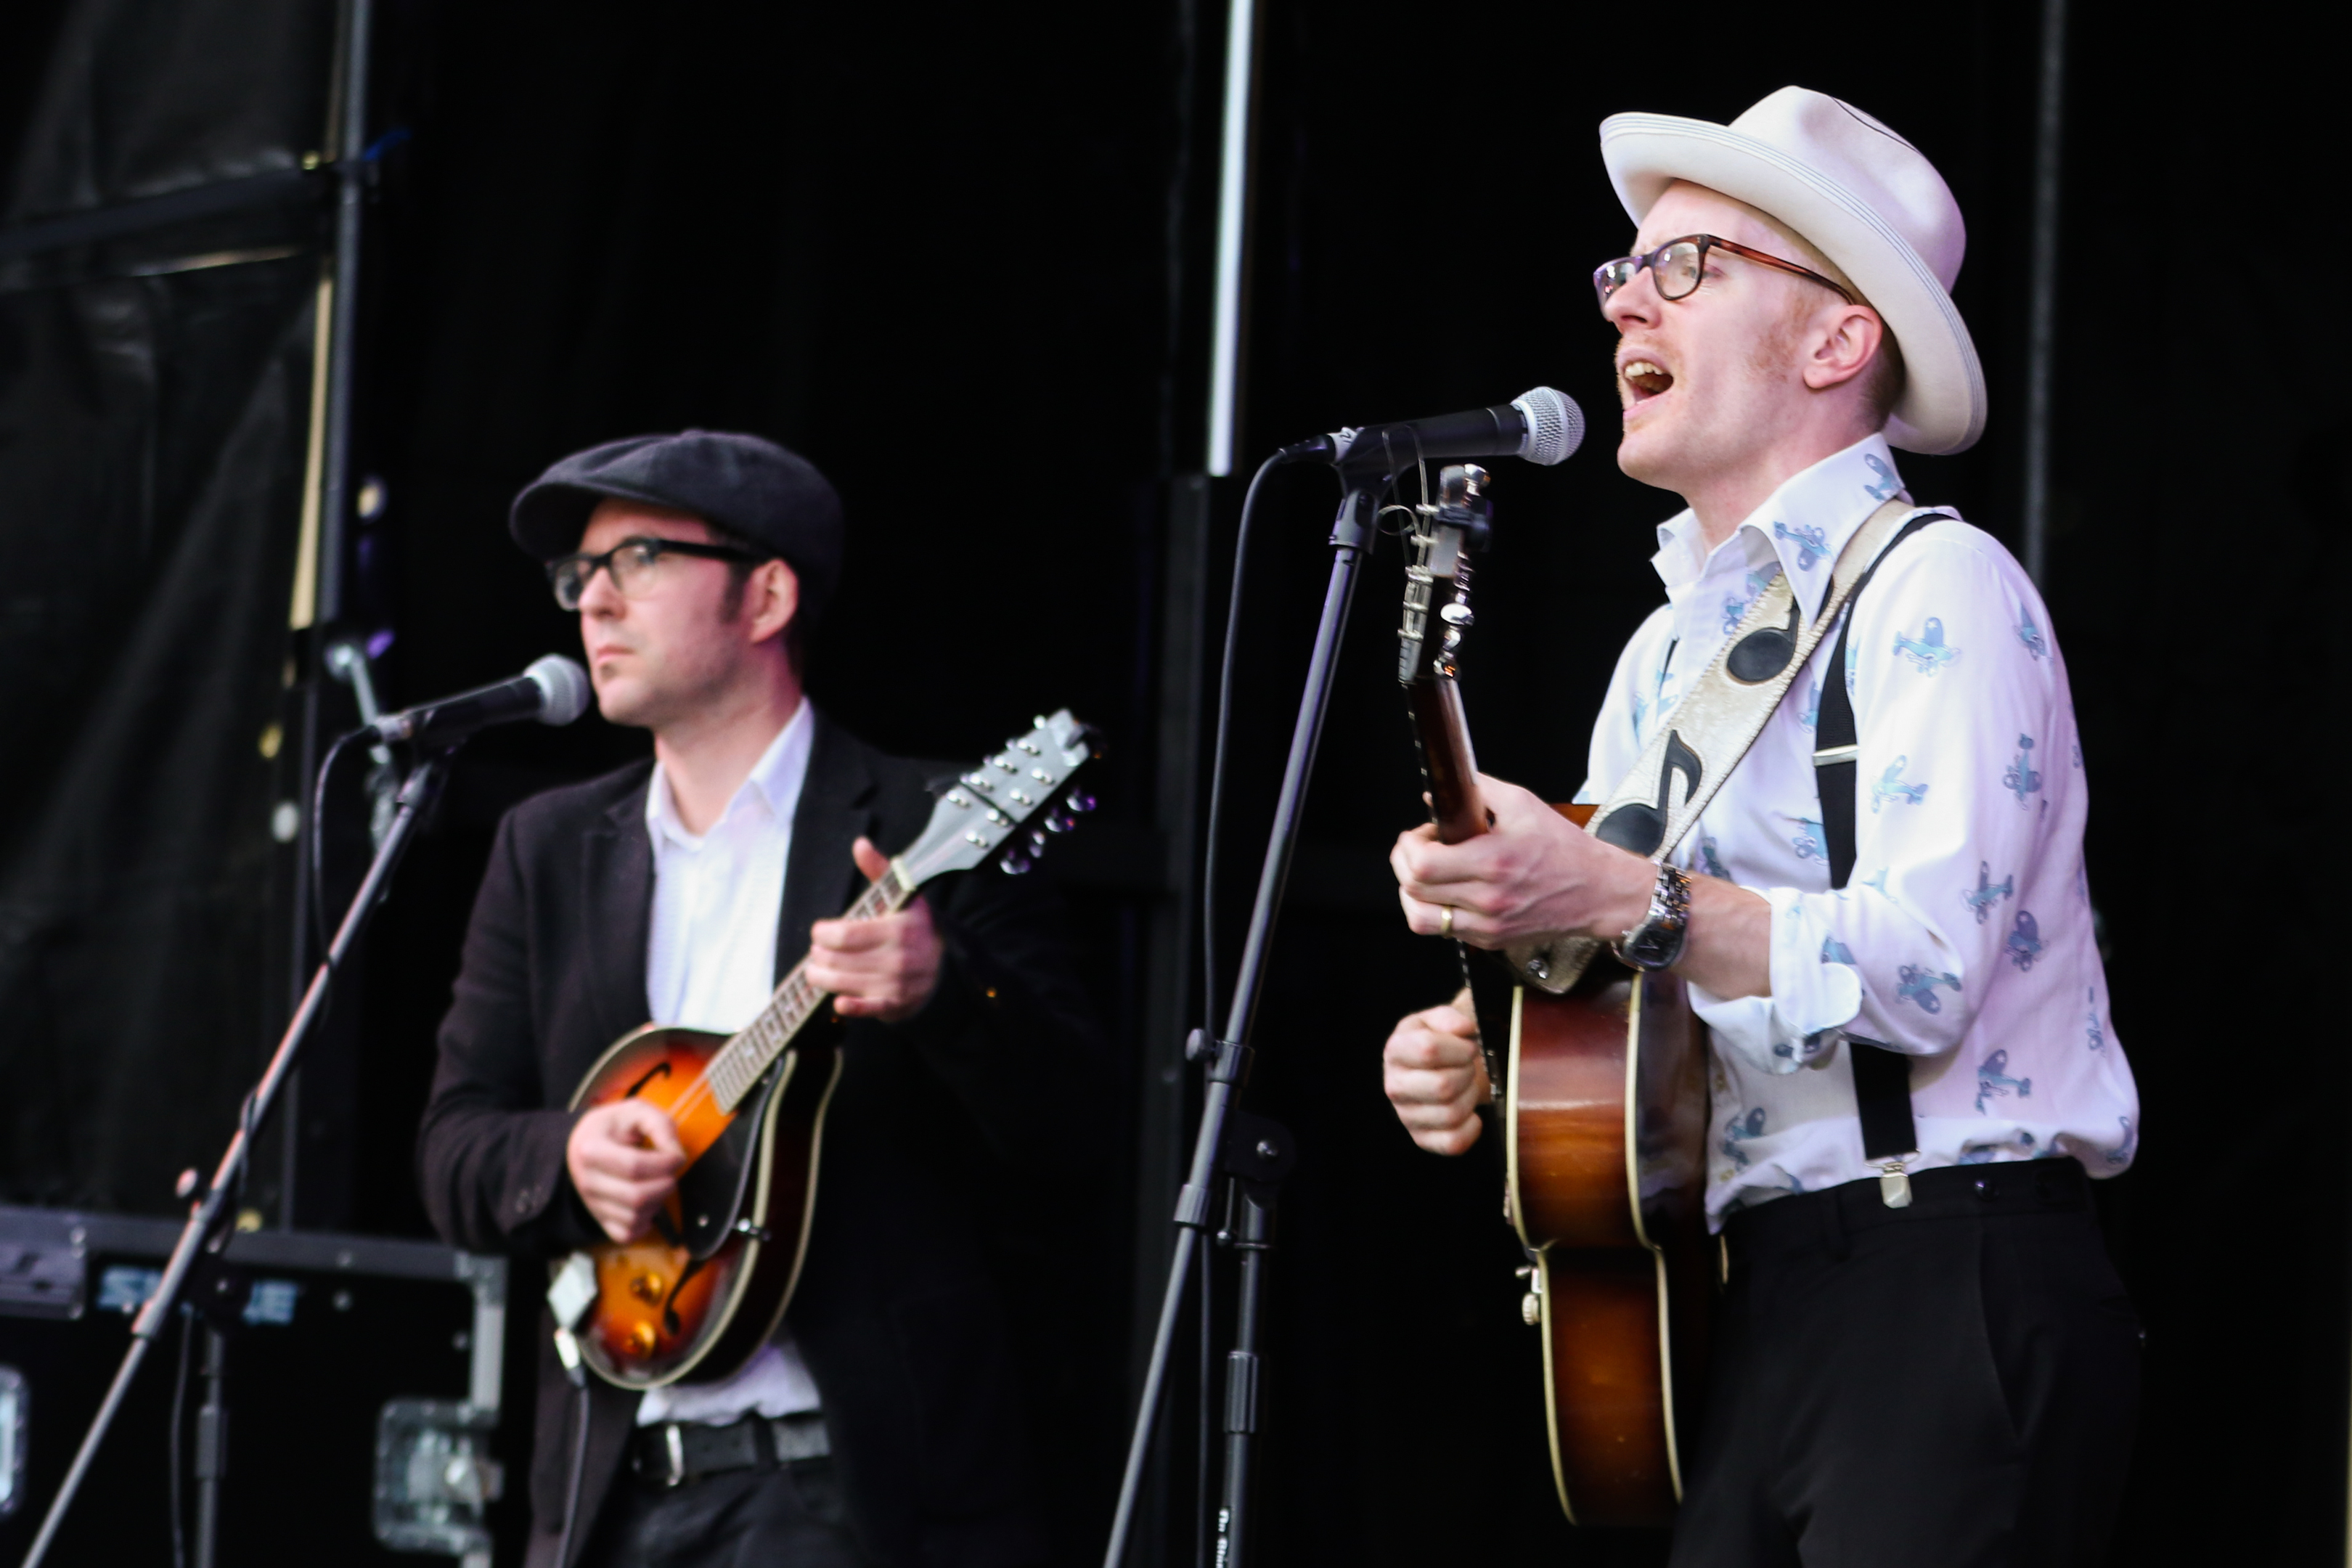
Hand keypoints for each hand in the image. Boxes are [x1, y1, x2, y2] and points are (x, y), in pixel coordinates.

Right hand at [566, 1100, 684, 1243]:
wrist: (582, 1145)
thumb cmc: (614, 1127)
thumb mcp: (637, 1111)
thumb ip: (661, 1125)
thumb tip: (676, 1155)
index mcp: (591, 1150)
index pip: (634, 1166)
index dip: (665, 1163)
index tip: (676, 1156)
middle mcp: (587, 1181)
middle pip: (636, 1196)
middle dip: (666, 1185)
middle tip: (670, 1172)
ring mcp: (592, 1204)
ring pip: (634, 1218)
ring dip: (658, 1203)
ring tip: (658, 1184)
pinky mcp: (600, 1220)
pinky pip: (627, 1235)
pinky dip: (645, 1224)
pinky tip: (649, 1204)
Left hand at [805, 837, 942, 1021]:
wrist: (944, 966)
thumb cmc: (914, 927)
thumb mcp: (902, 896)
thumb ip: (878, 871)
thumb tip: (860, 844)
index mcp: (900, 928)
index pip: (845, 935)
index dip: (822, 933)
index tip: (819, 931)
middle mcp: (900, 958)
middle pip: (838, 960)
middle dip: (819, 956)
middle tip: (817, 952)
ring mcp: (898, 984)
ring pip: (843, 983)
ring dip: (822, 977)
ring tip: (817, 971)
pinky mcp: (896, 1006)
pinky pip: (867, 1010)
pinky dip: (849, 1007)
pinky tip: (838, 1002)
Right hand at [1383, 994, 1489, 1154]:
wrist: (1439, 1066)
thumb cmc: (1441, 1042)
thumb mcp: (1440, 1020)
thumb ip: (1450, 1018)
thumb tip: (1464, 1028)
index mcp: (1396, 1050)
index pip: (1429, 1049)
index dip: (1460, 1048)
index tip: (1468, 1046)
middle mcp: (1394, 1085)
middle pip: (1443, 1086)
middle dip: (1467, 1074)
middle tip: (1468, 1067)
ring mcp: (1406, 1115)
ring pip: (1451, 1114)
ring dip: (1470, 1097)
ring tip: (1467, 1086)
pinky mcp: (1422, 1138)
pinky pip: (1453, 1142)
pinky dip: (1471, 1128)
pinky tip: (1470, 1113)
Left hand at [1391, 775, 1652, 948]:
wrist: (1599, 892)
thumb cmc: (1565, 848)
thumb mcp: (1524, 804)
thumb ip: (1478, 791)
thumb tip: (1438, 794)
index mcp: (1494, 863)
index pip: (1421, 865)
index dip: (1409, 846)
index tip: (1423, 833)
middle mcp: (1488, 900)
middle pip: (1413, 891)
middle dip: (1405, 863)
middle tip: (1421, 848)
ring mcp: (1488, 926)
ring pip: (1420, 919)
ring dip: (1413, 894)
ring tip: (1428, 875)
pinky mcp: (1490, 942)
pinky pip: (1445, 930)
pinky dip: (1437, 910)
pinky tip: (1452, 891)